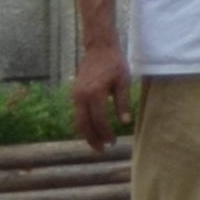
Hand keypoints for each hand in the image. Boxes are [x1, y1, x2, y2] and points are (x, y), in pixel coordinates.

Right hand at [69, 37, 129, 152]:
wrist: (99, 48)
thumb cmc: (114, 63)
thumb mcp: (123, 82)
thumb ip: (123, 102)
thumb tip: (125, 122)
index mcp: (94, 94)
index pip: (99, 121)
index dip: (106, 133)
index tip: (114, 142)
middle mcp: (81, 97)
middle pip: (84, 125)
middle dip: (92, 139)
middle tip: (102, 150)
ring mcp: (75, 96)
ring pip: (78, 121)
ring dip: (87, 134)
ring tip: (97, 144)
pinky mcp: (75, 94)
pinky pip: (78, 114)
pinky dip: (84, 124)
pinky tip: (93, 130)